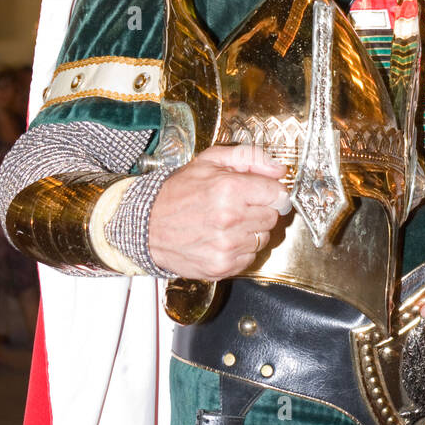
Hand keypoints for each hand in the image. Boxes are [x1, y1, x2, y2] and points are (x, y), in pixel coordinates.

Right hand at [148, 144, 290, 279]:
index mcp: (229, 189)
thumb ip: (249, 158)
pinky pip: (249, 257)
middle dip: (259, 209)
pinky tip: (221, 238)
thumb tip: (279, 170)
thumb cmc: (176, 193)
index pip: (277, 194)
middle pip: (272, 217)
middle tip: (238, 206)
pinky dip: (240, 249)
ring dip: (250, 231)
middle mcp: (230, 219)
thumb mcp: (209, 161)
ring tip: (226, 223)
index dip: (272, 192)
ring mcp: (226, 246)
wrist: (145, 225)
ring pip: (262, 238)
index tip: (264, 192)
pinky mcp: (222, 266)